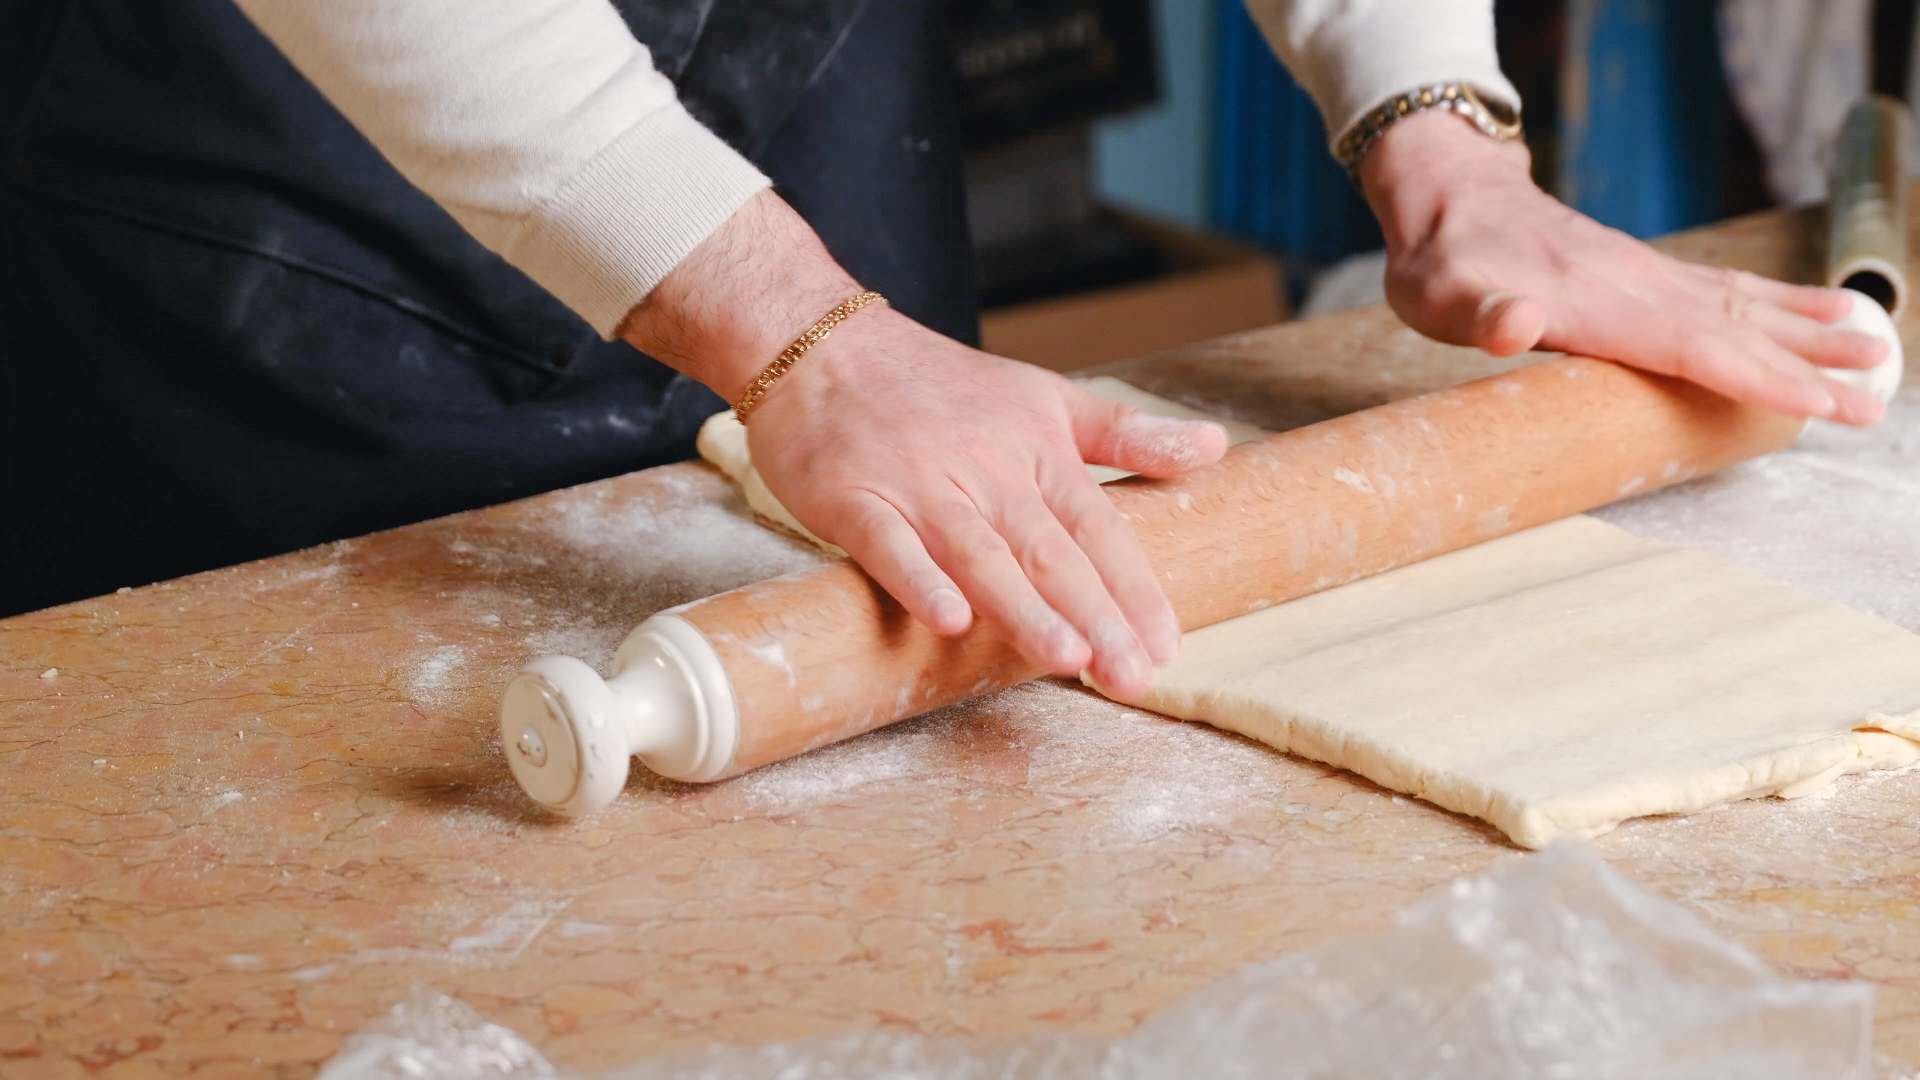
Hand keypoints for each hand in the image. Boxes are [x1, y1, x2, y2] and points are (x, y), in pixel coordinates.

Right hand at [621, 191, 1227, 694]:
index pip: (1097, 530)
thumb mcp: (1046, 396)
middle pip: (1049, 552)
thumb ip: (1126, 435)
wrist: (823, 347)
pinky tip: (949, 621)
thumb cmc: (939, 384)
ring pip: (980, 555)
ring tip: (1066, 657)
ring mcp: (920, 488)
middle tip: (1130, 675)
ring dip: (1023, 607)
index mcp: (1038, 454)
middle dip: (1094, 616)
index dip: (1133, 588)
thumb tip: (1214, 447)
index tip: (1166, 644)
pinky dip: (918, 581)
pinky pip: (889, 546)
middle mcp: (987, 474)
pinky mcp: (855, 500)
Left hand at [1360, 112, 1888, 425]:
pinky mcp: (1646, 272)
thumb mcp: (1439, 294)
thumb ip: (1480, 313)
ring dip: (1807, 331)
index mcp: (1597, 303)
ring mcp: (1646, 275)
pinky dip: (1779, 303)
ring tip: (1874, 351)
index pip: (1694, 347)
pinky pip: (1727, 289)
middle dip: (1806, 368)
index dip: (1759, 378)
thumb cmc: (1440, 260)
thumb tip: (1513, 323)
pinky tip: (1818, 310)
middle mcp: (1637, 286)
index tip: (1820, 403)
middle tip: (1873, 400)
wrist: (1450, 197)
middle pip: (1737, 332)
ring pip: (1743, 306)